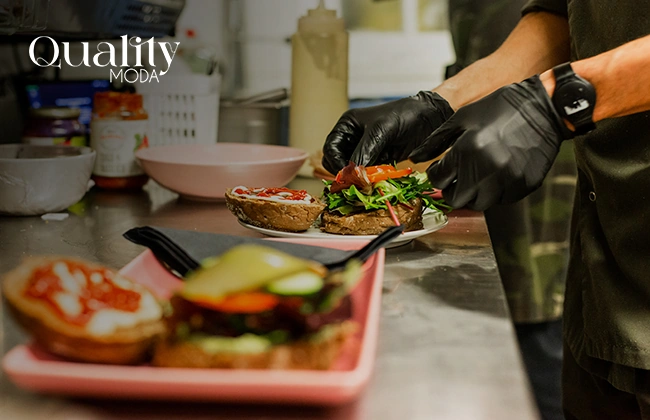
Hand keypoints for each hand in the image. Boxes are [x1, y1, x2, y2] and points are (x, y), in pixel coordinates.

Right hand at [321, 91, 453, 173]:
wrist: (431, 117)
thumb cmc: (404, 114)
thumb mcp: (381, 130)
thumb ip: (365, 151)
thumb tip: (353, 173)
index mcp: (348, 125)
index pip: (330, 149)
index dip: (335, 163)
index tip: (346, 174)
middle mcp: (353, 138)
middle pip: (337, 162)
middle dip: (345, 172)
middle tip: (355, 181)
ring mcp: (365, 150)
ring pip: (352, 170)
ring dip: (358, 178)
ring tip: (367, 181)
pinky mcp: (379, 160)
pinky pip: (367, 174)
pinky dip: (369, 179)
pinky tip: (376, 180)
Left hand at [409, 75, 572, 210]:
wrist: (544, 108)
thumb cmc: (501, 109)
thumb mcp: (462, 118)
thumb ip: (435, 140)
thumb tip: (414, 157)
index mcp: (467, 150)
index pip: (438, 180)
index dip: (437, 175)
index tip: (442, 169)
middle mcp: (486, 169)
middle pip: (456, 199)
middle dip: (453, 189)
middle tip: (458, 176)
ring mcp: (507, 180)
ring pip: (479, 203)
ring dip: (474, 193)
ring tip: (478, 174)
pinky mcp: (524, 185)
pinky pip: (502, 200)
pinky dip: (496, 191)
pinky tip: (498, 173)